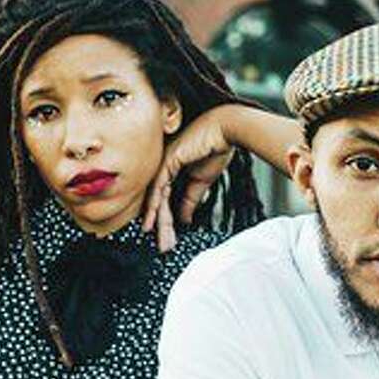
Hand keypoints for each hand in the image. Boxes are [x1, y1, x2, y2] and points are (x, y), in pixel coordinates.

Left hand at [143, 106, 236, 252]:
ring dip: (159, 222)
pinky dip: (154, 207)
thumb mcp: (202, 181)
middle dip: (162, 226)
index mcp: (172, 169)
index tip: (167, 238)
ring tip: (161, 241)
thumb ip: (191, 199)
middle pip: (159, 201)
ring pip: (157, 198)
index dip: (166, 219)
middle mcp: (165, 167)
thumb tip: (184, 218)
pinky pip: (158, 188)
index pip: (165, 198)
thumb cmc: (216, 148)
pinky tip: (151, 223)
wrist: (226, 131)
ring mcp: (163, 163)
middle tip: (164, 247)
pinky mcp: (167, 161)